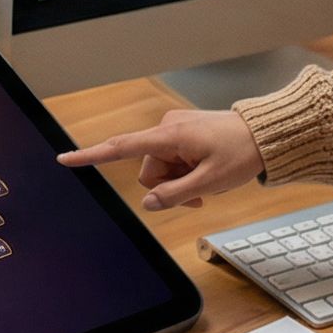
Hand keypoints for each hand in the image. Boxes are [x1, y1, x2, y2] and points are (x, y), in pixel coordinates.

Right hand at [57, 108, 265, 210]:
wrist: (267, 134)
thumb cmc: (242, 152)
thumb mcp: (210, 182)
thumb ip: (175, 194)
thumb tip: (148, 203)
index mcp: (169, 137)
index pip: (120, 148)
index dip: (91, 156)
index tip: (64, 159)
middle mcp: (166, 129)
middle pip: (148, 171)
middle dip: (168, 187)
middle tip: (199, 195)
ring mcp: (175, 130)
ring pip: (161, 169)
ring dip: (179, 181)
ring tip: (206, 184)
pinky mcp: (183, 133)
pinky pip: (173, 160)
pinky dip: (184, 172)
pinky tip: (205, 174)